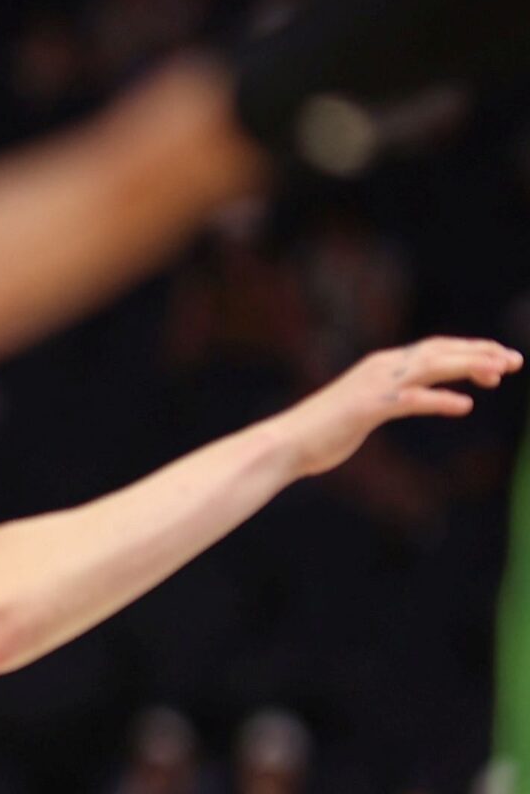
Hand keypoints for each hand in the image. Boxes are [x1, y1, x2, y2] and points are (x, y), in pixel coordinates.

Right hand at [281, 336, 520, 475]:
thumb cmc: (322, 432)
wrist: (286, 443)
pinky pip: (411, 400)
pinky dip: (439, 400)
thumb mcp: (366, 410)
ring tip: (500, 374)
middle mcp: (381, 368)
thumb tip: (414, 399)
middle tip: (515, 360)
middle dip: (480, 353)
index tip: (501, 360)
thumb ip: (393, 400)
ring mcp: (374, 386)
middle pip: (440, 351)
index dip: (470, 351)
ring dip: (468, 367)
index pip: (434, 349)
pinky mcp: (368, 408)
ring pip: (431, 367)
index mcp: (381, 366)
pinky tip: (464, 406)